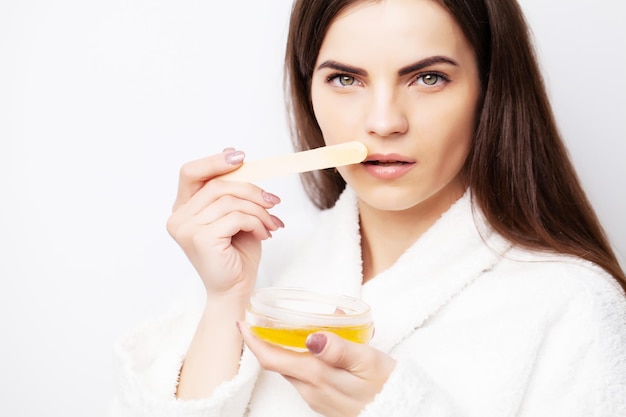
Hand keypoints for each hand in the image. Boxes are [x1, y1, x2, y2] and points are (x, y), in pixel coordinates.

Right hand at [166, 149, 283, 298]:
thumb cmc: (236, 254)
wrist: (236, 290)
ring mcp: (186, 229)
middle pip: (217, 185)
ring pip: (230, 201)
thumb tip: (238, 158)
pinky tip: (264, 234)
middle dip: (251, 190)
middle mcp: (178, 217)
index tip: (241, 156)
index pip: (190, 172)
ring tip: (271, 224)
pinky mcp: (200, 239)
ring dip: (258, 210)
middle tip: (273, 201)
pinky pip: (236, 217)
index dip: (214, 161)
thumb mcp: (236, 215)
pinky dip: (256, 222)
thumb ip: (232, 191)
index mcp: (183, 209)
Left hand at [239, 322, 395, 416]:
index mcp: (318, 377)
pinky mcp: (325, 402)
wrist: (404, 412)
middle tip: (260, 319)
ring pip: (290, 371)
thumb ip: (339, 349)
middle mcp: (311, 391)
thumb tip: (311, 336)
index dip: (253, 341)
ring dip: (282, 351)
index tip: (241, 323)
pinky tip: (310, 348)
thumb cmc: (387, 385)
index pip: (272, 359)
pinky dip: (299, 360)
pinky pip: (304, 378)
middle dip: (265, 343)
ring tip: (283, 328)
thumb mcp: (369, 361)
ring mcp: (317, 399)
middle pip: (278, 364)